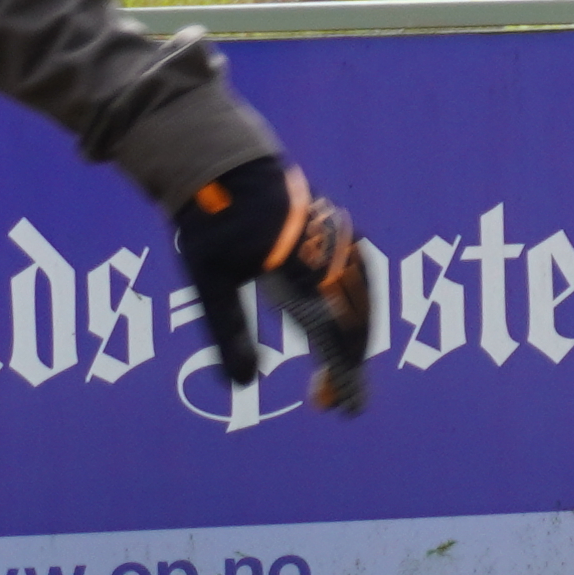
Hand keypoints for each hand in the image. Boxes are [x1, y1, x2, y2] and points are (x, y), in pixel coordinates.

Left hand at [172, 157, 374, 415]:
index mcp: (296, 269)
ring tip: (338, 372)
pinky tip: (346, 328)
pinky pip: (363, 282)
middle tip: (329, 403)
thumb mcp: (209, 281)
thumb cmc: (213, 223)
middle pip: (354, 324)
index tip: (347, 409)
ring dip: (354, 342)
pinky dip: (359, 312)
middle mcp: (327, 256)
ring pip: (364, 303)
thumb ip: (228, 333)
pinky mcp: (343, 233)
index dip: (344, 378)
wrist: (227, 165)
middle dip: (347, 368)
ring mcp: (341, 241)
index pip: (331, 337)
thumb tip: (244, 385)